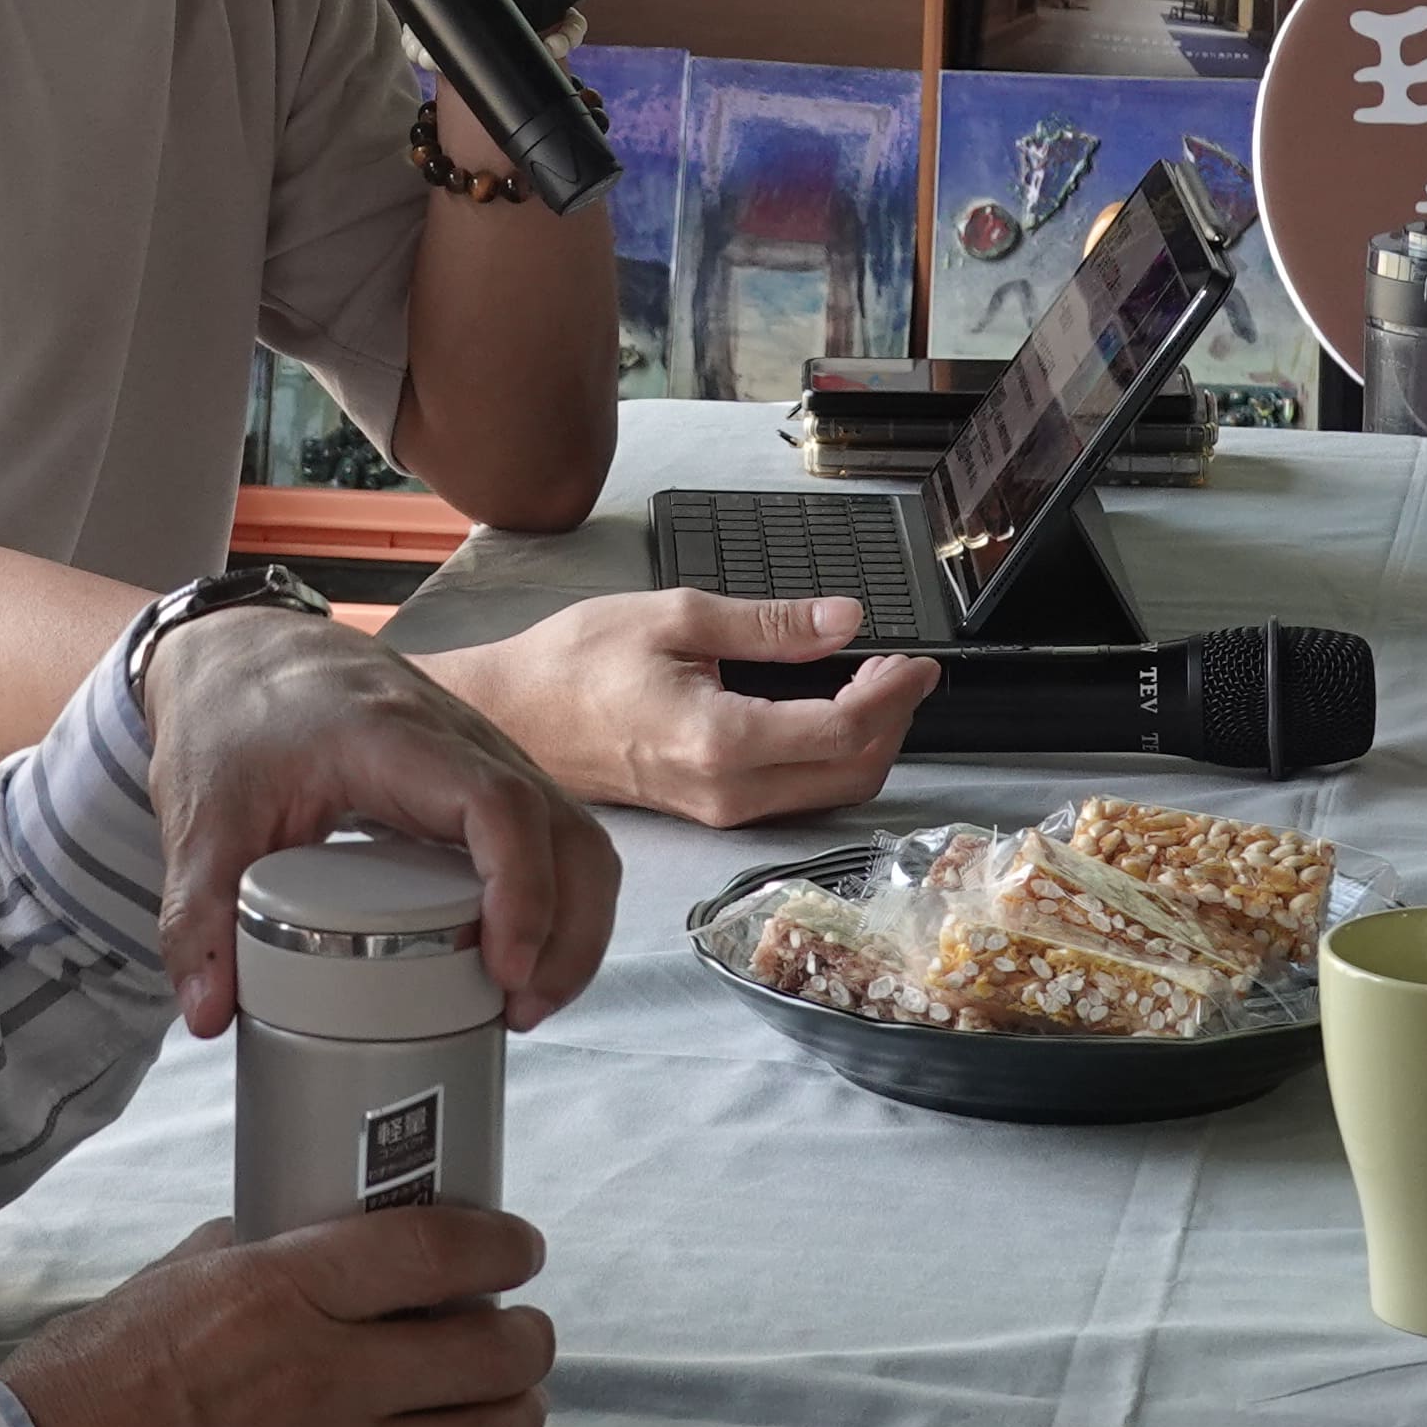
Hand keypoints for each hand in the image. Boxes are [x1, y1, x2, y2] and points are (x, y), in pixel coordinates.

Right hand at [2, 1207, 552, 1426]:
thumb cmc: (81, 1390)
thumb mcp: (166, 1281)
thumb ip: (249, 1256)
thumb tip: (306, 1241)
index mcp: (282, 1293)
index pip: (435, 1253)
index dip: (501, 1248)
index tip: (519, 1250)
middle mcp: (327, 1380)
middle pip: (487, 1353)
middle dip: (525, 1339)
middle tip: (523, 1337)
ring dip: (520, 1419)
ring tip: (515, 1410)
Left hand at [143, 600, 620, 1040]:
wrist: (244, 649)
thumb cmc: (232, 716)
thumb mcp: (200, 818)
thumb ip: (196, 917)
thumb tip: (209, 1015)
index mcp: (396, 739)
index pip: (499, 805)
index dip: (522, 890)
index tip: (504, 967)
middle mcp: (462, 741)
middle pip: (566, 830)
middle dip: (568, 930)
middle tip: (518, 1008)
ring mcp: (484, 757)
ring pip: (577, 835)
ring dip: (574, 922)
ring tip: (524, 998)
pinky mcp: (484, 779)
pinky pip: (554, 836)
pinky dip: (559, 901)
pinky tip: (517, 957)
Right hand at [440, 593, 941, 826]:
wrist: (511, 717)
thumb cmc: (574, 663)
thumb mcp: (675, 616)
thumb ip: (769, 624)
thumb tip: (844, 620)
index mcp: (719, 739)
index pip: (844, 729)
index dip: (894, 693)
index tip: (915, 659)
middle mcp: (726, 791)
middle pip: (853, 773)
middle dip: (893, 721)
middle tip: (900, 668)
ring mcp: (719, 811)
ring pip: (830, 791)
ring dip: (867, 740)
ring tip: (871, 683)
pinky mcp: (710, 811)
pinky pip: (796, 795)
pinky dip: (831, 756)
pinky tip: (826, 710)